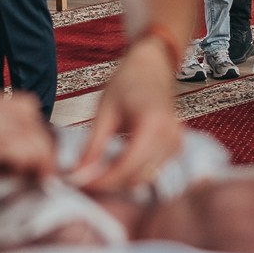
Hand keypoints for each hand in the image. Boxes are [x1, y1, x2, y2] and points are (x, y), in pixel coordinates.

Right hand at [0, 88, 57, 232]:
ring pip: (29, 131)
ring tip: (33, 180)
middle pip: (31, 116)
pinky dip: (30, 164)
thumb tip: (24, 161)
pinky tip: (26, 180)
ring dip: (40, 158)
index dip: (36, 134)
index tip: (37, 160)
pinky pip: (15, 147)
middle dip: (41, 145)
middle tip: (37, 172)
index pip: (24, 106)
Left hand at [70, 33, 184, 192]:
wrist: (151, 69)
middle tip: (82, 181)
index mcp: (153, 124)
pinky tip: (113, 167)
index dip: (103, 180)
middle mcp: (170, 137)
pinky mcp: (175, 148)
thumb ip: (93, 146)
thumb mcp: (105, 112)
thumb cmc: (127, 83)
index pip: (127, 165)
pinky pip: (152, 171)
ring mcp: (176, 144)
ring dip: (120, 182)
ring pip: (145, 178)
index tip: (80, 182)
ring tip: (95, 175)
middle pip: (137, 176)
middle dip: (108, 184)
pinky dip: (131, 174)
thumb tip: (77, 174)